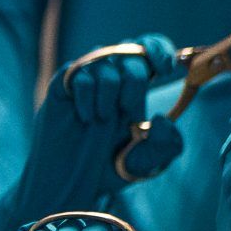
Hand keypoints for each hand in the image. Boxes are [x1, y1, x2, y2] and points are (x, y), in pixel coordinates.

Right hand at [18, 36, 183, 209]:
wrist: (74, 183)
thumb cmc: (112, 169)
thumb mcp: (150, 162)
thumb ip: (168, 144)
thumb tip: (161, 119)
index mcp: (137, 87)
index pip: (150, 47)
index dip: (159, 48)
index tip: (166, 69)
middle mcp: (114, 78)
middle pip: (131, 49)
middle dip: (136, 78)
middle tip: (128, 109)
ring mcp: (87, 80)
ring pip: (104, 57)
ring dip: (110, 90)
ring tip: (102, 119)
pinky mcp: (62, 87)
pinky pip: (78, 73)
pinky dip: (86, 95)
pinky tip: (85, 118)